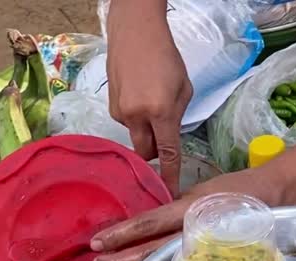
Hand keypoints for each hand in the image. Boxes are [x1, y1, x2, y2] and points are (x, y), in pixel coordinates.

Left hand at [91, 169, 277, 260]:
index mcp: (189, 209)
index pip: (148, 223)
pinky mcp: (211, 258)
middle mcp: (194, 230)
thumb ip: (175, 208)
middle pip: (151, 249)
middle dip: (121, 259)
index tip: (98, 241)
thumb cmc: (235, 190)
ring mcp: (203, 248)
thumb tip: (147, 222)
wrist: (275, 196)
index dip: (121, 233)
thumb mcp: (200, 192)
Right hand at [106, 1, 192, 196]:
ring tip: (151, 104)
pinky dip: (136, 119)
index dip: (169, 174)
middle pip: (145, 153)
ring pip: (136, 136)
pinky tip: (138, 98)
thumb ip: (178, 116)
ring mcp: (120, 113)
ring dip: (146, 131)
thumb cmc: (166, 57)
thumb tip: (169, 136)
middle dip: (155, 155)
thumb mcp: (183, 87)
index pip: (167, 152)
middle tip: (164, 142)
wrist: (134, 34)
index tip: (170, 192)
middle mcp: (136, 117)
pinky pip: (127, 123)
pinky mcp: (111, 107)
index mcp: (160, 111)